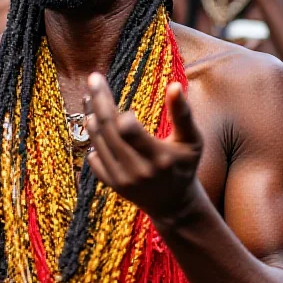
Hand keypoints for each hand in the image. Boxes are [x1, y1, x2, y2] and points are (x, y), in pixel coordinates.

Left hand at [86, 76, 202, 222]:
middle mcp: (137, 170)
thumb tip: (175, 85)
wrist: (174, 204)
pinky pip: (93, 157)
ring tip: (91, 96)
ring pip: (97, 141)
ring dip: (91, 115)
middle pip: (108, 129)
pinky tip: (94, 123)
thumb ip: (183, 114)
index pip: (128, 130)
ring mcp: (122, 179)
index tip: (126, 102)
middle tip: (94, 78)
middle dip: (99, 100)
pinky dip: (93, 139)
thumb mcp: (192, 140)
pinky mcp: (112, 185)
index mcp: (159, 157)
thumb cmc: (184, 165)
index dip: (122, 113)